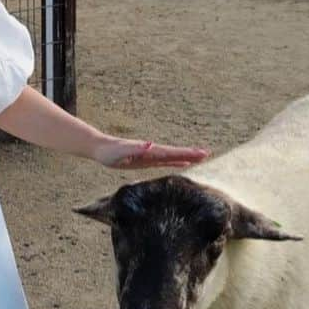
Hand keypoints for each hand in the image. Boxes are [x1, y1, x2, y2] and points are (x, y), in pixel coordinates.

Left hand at [91, 137, 210, 169]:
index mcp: (149, 150)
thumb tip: (149, 145)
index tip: (201, 153)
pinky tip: (183, 164)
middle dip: (191, 153)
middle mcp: (152, 151)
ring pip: (173, 157)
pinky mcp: (146, 161)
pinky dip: (176, 162)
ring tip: (202, 158)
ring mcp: (150, 156)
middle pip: (176, 153)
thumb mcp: (121, 151)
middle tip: (208, 154)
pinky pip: (165, 162)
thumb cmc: (109, 152)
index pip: (171, 152)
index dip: (186, 153)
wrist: (100, 148)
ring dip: (187, 157)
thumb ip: (136, 148)